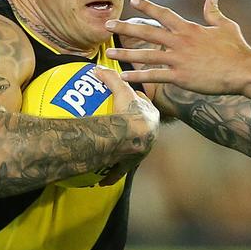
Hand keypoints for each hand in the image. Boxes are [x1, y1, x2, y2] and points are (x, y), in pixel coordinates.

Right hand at [94, 66, 158, 184]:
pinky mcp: (131, 164)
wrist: (129, 138)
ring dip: (126, 152)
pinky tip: (103, 180)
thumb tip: (99, 68)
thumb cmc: (128, 113)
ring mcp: (141, 151)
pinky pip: (120, 170)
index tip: (128, 101)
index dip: (137, 102)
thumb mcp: (121, 90)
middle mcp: (149, 136)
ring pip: (133, 151)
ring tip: (115, 151)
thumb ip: (111, 78)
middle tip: (121, 125)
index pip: (146, 106)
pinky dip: (111, 175)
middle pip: (141, 129)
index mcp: (151, 117)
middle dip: (134, 129)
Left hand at [105, 0, 250, 93]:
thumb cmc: (237, 49)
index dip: (148, 6)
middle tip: (108, 24)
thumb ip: (214, 12)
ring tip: (108, 53)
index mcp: (189, 28)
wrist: (243, 70)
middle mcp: (180, 41)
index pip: (164, 13)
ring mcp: (178, 59)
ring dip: (125, 54)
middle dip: (125, 27)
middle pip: (147, 31)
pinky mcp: (180, 77)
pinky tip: (123, 76)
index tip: (134, 1)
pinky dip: (138, 76)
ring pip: (145, 54)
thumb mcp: (226, 26)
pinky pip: (154, 76)